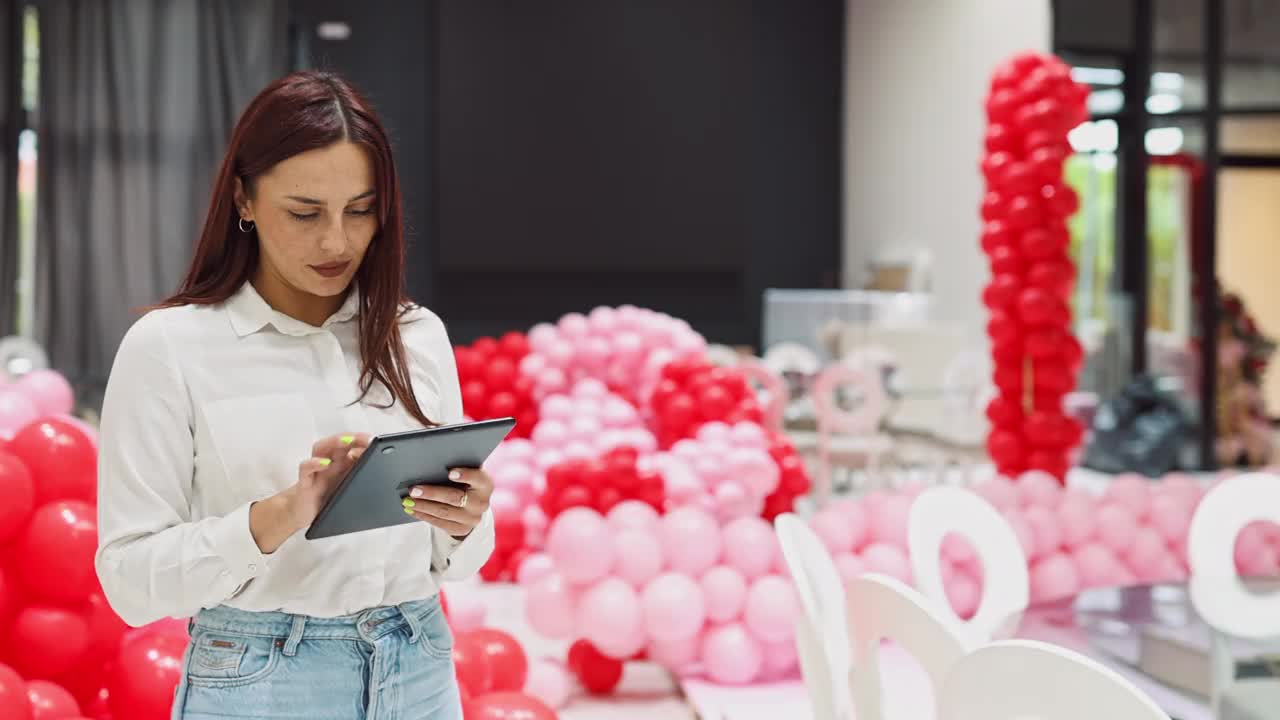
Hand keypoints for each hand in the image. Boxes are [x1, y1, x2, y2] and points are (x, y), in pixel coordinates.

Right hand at [250, 432, 372, 552]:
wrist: (301, 514)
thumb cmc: (326, 499)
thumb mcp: (348, 489)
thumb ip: (360, 478)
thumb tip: (382, 474)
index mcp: (341, 464)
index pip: (352, 446)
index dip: (363, 442)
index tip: (376, 441)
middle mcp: (328, 463)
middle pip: (338, 443)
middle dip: (353, 438)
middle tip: (367, 438)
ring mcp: (316, 470)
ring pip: (321, 448)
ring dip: (335, 442)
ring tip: (348, 441)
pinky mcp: (304, 481)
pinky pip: (306, 468)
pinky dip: (314, 463)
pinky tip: (324, 463)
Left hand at [401, 468, 492, 537]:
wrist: (474, 503)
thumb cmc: (466, 481)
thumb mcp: (467, 472)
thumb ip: (456, 467)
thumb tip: (429, 466)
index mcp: (485, 484)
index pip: (477, 478)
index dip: (465, 475)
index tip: (450, 472)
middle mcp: (481, 503)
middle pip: (455, 497)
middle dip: (431, 494)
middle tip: (413, 490)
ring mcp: (472, 519)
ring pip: (444, 512)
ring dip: (423, 506)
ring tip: (408, 501)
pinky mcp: (462, 529)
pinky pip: (440, 523)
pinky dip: (424, 516)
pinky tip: (413, 510)